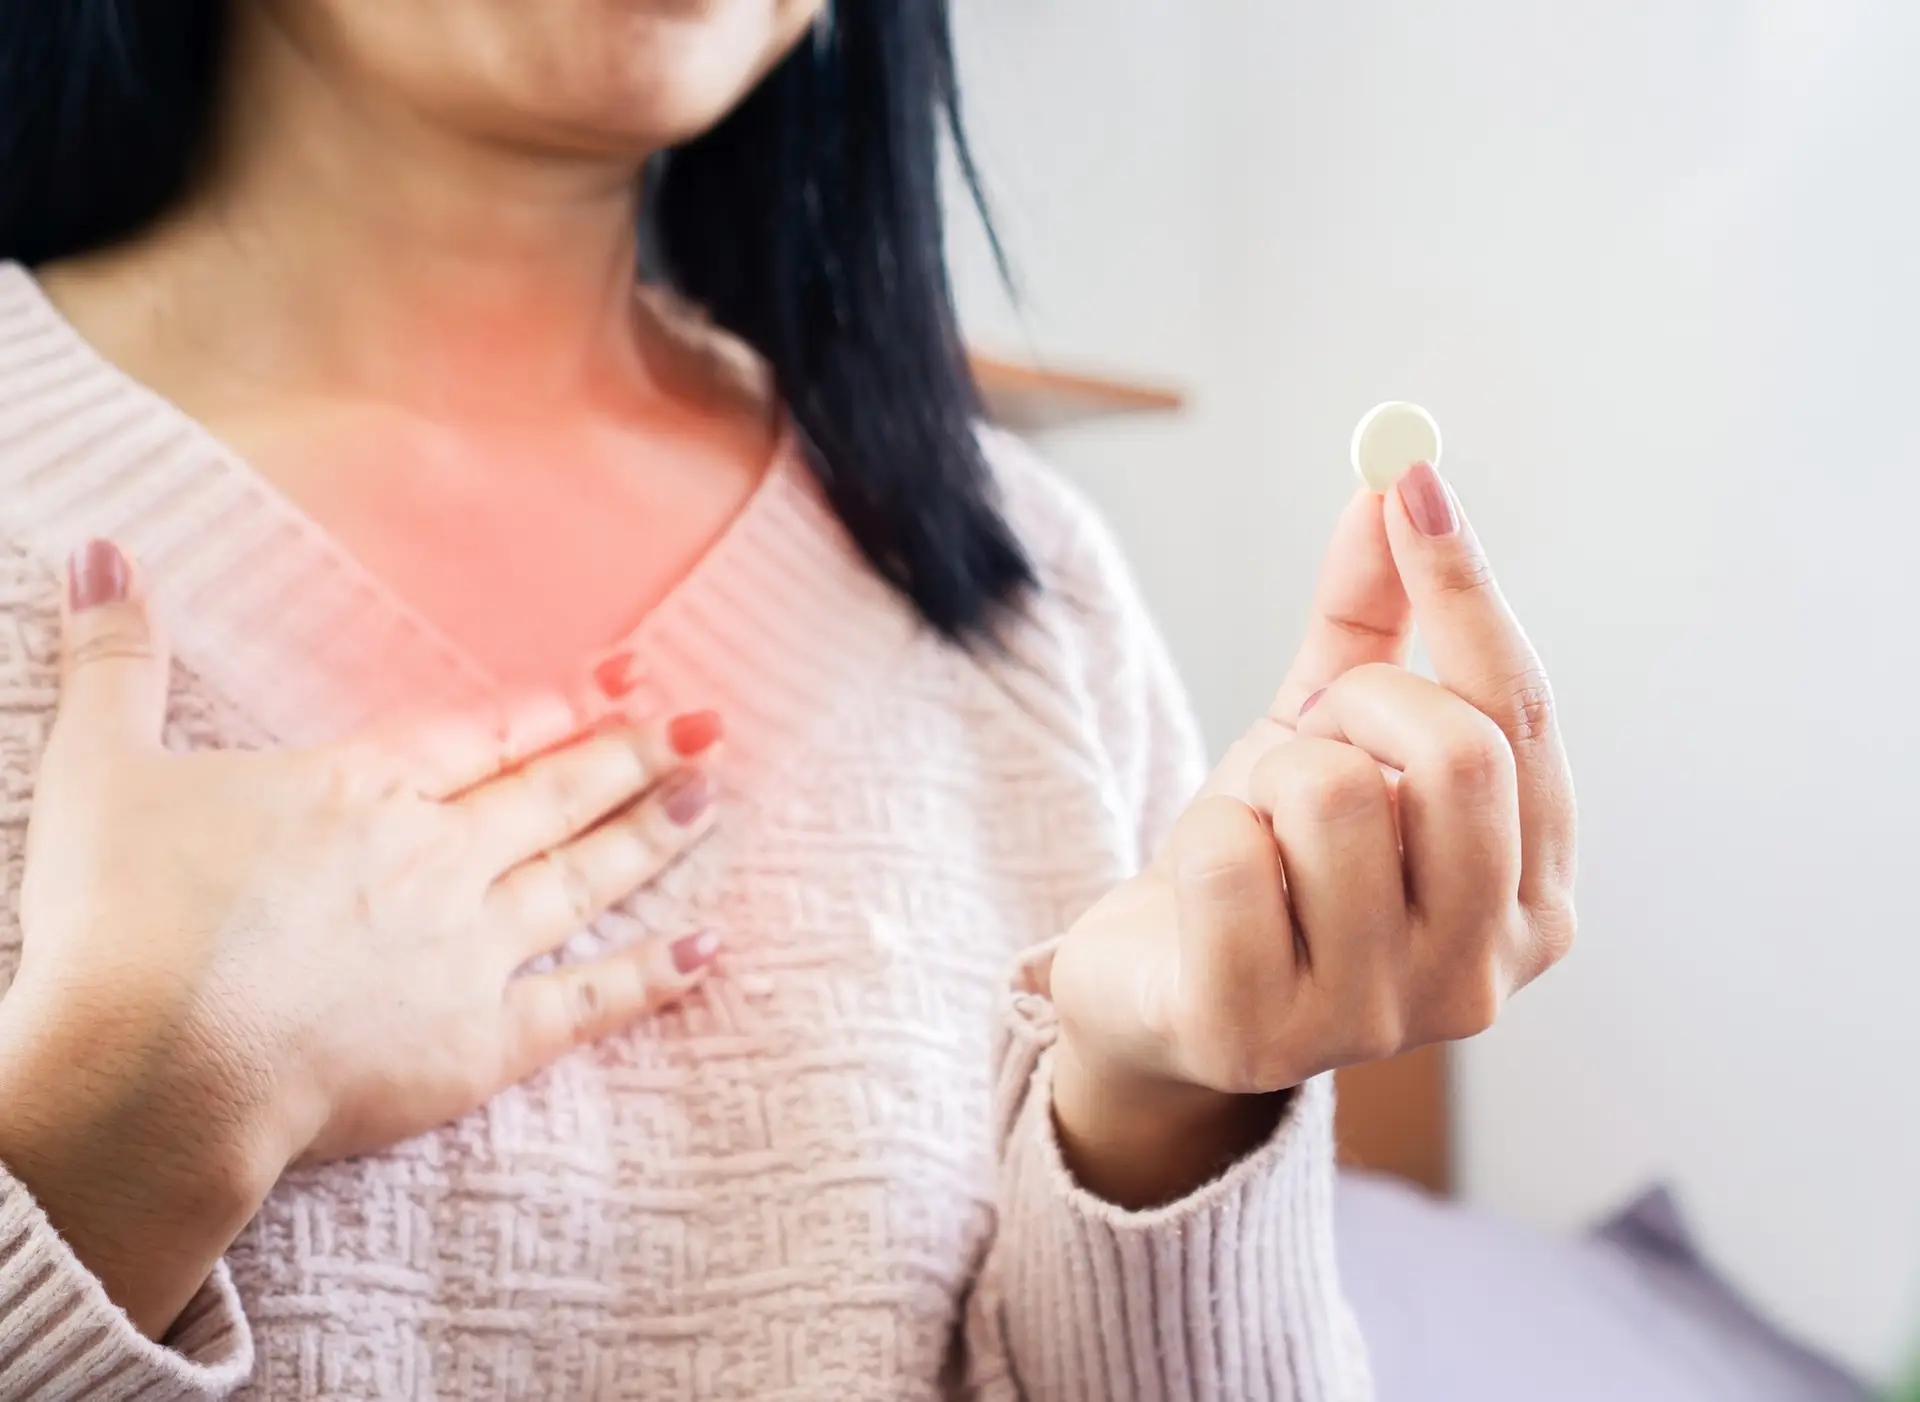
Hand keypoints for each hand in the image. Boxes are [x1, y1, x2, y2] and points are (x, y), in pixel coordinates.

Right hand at [0, 541, 723, 1334]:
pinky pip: (587, 1003)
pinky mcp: (482, 1043)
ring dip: (649, 837)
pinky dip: (650, 976)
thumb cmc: (123, 925)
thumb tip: (98, 548)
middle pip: (554, 795)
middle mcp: (438, 857)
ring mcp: (471, 949)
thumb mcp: (101, 770)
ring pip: (583, 878)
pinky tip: (706, 949)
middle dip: (632, 757)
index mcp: (363, 790)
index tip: (627, 676)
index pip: (487, 734)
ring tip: (709, 801)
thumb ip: (115, 659)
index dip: (559, 705)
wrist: (155, 1072)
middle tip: (706, 728)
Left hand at [1048, 462, 1575, 1205]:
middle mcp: (1483, 976)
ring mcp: (1374, 1022)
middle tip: (1308, 738)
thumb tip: (1390, 489)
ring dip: (1267, 784)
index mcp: (1534, 900)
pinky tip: (1201, 898)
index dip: (1467, 590)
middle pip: (1459, 756)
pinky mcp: (1256, 1037)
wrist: (1150, 989)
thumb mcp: (1326, 736)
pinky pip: (1230, 859)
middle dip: (1358, 707)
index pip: (1524, 718)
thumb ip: (1374, 624)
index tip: (1410, 477)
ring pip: (1334, 796)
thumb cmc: (1267, 863)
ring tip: (1257, 836)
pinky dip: (1200, 840)